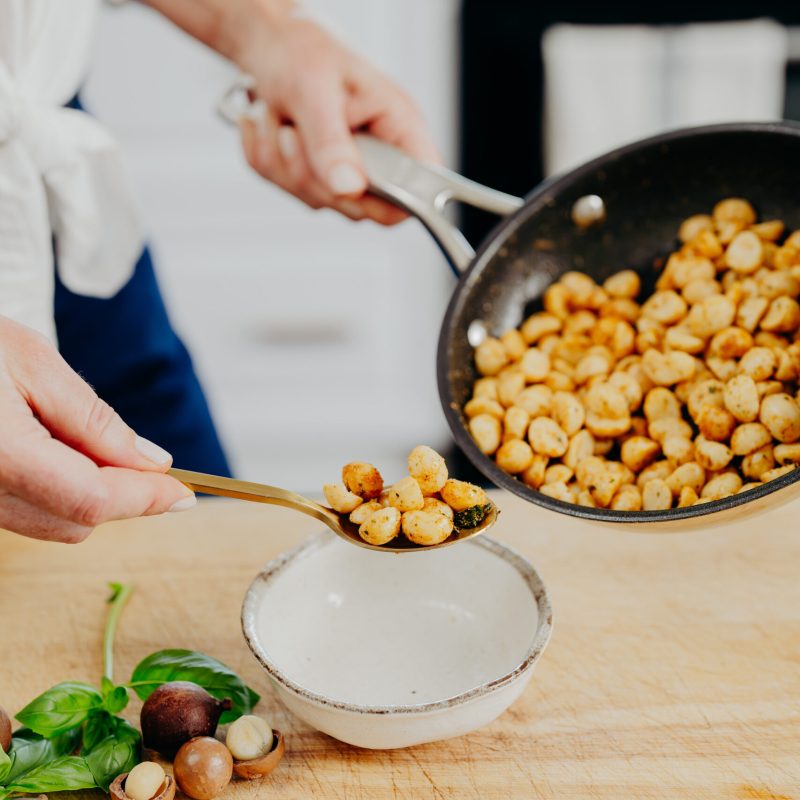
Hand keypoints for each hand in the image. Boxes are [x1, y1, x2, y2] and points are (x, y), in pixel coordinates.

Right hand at [0, 317, 194, 542]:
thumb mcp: (34, 363)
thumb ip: (94, 420)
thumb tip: (151, 462)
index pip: (93, 500)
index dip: (146, 499)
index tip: (185, 492)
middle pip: (76, 521)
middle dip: (121, 495)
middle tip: (142, 456)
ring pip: (50, 522)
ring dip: (89, 494)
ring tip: (82, 438)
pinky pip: (22, 512)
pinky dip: (56, 491)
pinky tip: (54, 450)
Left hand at [233, 10, 440, 223]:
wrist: (269, 48)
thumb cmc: (301, 53)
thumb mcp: (314, 89)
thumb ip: (331, 142)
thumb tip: (348, 188)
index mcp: (399, 126)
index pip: (422, 185)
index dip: (398, 198)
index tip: (354, 185)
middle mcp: (380, 155)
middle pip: (362, 206)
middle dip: (314, 175)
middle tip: (293, 132)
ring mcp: (350, 173)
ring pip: (322, 200)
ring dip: (284, 163)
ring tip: (281, 121)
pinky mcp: (320, 181)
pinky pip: (291, 193)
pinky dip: (270, 162)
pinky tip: (273, 129)